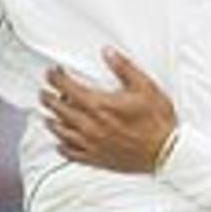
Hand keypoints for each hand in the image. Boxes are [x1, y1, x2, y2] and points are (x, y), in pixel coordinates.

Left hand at [41, 50, 176, 173]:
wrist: (165, 152)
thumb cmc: (157, 121)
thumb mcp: (145, 87)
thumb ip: (124, 68)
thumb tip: (108, 53)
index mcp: (100, 105)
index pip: (67, 88)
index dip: (55, 78)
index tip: (53, 73)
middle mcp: (90, 125)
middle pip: (58, 109)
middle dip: (48, 98)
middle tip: (45, 92)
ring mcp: (92, 144)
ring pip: (60, 132)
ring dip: (52, 121)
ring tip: (49, 115)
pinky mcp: (96, 158)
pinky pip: (71, 153)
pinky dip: (62, 146)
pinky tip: (61, 142)